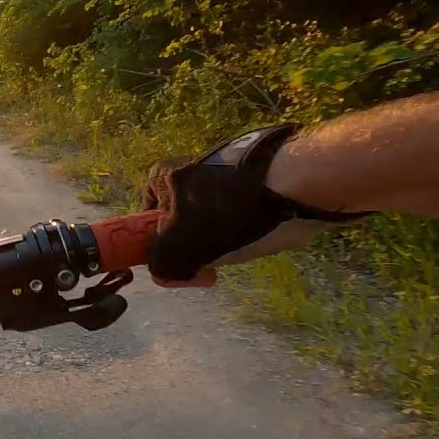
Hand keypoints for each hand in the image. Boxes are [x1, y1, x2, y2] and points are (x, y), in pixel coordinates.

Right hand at [140, 124, 372, 284]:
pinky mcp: (255, 175)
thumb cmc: (225, 214)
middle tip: (212, 260)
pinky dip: (251, 226)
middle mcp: (190, 165)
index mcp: (164, 175)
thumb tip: (165, 272)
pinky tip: (264, 232)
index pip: (146, 216)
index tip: (178, 260)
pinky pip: (244, 210)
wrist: (292, 185)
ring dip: (226, 237)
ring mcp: (225, 168)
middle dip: (197, 243)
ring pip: (215, 218)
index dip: (159, 243)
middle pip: (183, 219)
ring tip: (245, 244)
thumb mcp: (178, 247)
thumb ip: (161, 264)